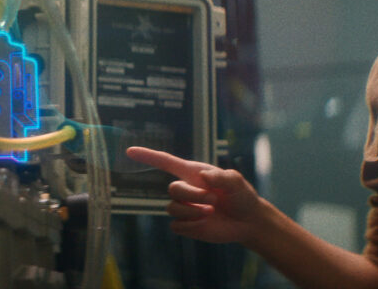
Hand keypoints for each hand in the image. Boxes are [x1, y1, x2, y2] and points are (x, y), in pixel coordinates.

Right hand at [125, 147, 263, 243]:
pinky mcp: (186, 225)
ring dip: (193, 211)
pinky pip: (176, 225)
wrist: (247, 221)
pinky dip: (192, 225)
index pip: (166, 162)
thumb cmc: (242, 196)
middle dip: (193, 195)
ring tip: (212, 211)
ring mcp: (185, 207)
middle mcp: (186, 189)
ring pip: (172, 208)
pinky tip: (206, 224)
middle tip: (214, 200)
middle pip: (172, 189)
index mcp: (193, 173)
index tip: (129, 152)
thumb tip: (204, 177)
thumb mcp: (236, 182)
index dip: (147, 156)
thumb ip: (222, 177)